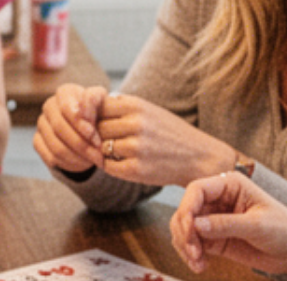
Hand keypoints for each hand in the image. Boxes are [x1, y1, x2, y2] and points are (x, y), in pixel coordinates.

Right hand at [34, 83, 107, 172]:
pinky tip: (82, 164)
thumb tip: (83, 117)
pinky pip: (50, 158)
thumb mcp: (101, 101)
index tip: (95, 138)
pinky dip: (68, 164)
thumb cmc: (96, 110)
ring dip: (77, 157)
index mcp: (64, 93)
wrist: (87, 124)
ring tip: (93, 161)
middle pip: (59, 129)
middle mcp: (49, 106)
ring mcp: (41, 125)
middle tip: (98, 155)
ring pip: (56, 147)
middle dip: (81, 145)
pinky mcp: (37, 141)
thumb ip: (94, 101)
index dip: (80, 125)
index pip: (67, 109)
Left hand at [94, 93, 234, 186]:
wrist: (197, 156)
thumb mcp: (148, 110)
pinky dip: (110, 165)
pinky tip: (122, 162)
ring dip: (103, 152)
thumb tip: (89, 106)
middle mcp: (135, 123)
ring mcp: (135, 147)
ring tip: (117, 152)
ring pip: (101, 148)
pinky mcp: (135, 169)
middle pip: (96, 128)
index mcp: (136, 105)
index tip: (98, 124)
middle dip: (97, 135)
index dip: (93, 117)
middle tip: (106, 141)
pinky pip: (107, 166)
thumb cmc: (168, 132)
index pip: (98, 106)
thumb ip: (122, 108)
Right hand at [171, 172, 286, 274]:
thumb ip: (226, 224)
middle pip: (185, 212)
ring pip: (183, 230)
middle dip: (184, 234)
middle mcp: (218, 200)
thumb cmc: (285, 229)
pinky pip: (190, 245)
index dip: (187, 209)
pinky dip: (190, 257)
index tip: (190, 230)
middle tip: (194, 253)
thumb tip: (196, 225)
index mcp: (231, 186)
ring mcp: (213, 220)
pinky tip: (200, 266)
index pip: (196, 190)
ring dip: (185, 248)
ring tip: (197, 263)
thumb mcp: (257, 225)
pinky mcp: (212, 239)